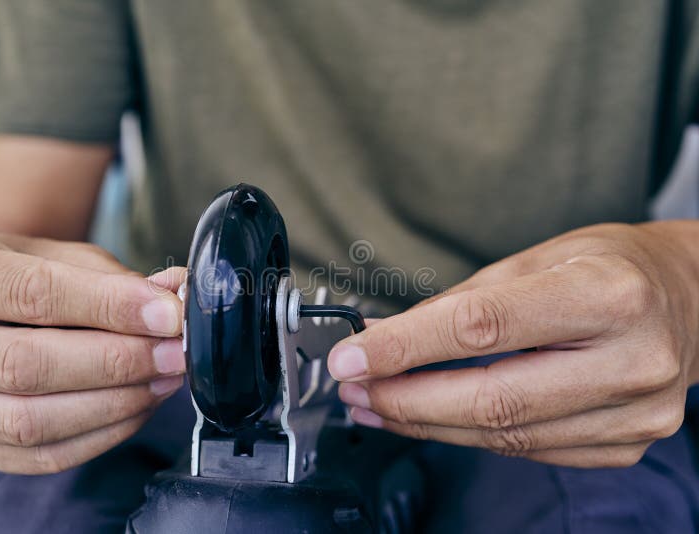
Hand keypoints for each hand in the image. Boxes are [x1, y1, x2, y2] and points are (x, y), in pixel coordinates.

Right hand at [0, 234, 185, 473]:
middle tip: (173, 352)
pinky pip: (41, 456)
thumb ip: (115, 278)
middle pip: (26, 366)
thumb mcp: (61, 255)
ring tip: (164, 379)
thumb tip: (174, 297)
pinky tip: (139, 407)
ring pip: (31, 420)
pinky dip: (101, 435)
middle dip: (116, 361)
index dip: (107, 307)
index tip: (166, 314)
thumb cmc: (22, 273)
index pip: (30, 295)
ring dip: (114, 403)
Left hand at [329, 222, 698, 466]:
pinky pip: (529, 450)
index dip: (406, 348)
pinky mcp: (626, 444)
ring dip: (429, 424)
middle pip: (493, 399)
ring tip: (378, 406)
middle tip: (355, 390)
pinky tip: (434, 418)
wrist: (688, 300)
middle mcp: (631, 360)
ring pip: (506, 436)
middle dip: (407, 400)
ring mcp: (635, 413)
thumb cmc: (610, 267)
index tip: (351, 358)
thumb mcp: (535, 259)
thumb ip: (461, 303)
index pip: (484, 327)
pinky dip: (471, 435)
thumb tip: (388, 337)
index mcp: (608, 295)